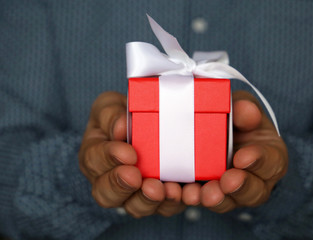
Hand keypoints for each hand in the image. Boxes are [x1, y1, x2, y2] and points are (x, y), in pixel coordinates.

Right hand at [78, 91, 184, 217]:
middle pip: (109, 195)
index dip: (109, 159)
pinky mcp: (161, 198)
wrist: (147, 123)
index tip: (129, 154)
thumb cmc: (122, 116)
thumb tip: (120, 126)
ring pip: (139, 207)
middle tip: (141, 180)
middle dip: (125, 189)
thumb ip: (111, 114)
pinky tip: (191, 193)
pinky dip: (180, 201)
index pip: (94, 161)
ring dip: (153, 201)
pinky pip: (168, 206)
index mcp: (95, 156)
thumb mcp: (111, 107)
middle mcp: (110, 181)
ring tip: (169, 190)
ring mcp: (135, 193)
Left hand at [183, 90, 287, 211]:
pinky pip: (202, 200)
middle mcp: (255, 180)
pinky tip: (183, 193)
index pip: (271, 162)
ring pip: (228, 201)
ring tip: (201, 194)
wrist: (217, 130)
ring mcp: (232, 192)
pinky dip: (193, 198)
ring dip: (216, 199)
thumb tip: (246, 111)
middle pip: (254, 192)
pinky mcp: (208, 194)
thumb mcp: (242, 107)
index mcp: (270, 156)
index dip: (259, 161)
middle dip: (240, 188)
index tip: (242, 157)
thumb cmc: (236, 119)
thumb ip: (244, 109)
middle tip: (226, 182)